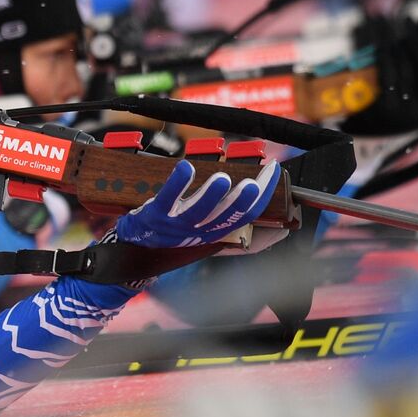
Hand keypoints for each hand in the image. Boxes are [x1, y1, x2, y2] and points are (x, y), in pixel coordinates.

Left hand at [115, 159, 279, 248]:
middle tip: (255, 183)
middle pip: (224, 219)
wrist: (134, 249)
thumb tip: (282, 230)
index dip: (262, 197)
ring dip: (210, 195)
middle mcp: (197, 232)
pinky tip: (186, 168)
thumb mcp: (209, 238)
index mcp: (215, 234)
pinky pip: (166, 199)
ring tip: (221, 178)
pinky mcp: (154, 215)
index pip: (246, 218)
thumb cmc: (176, 237)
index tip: (272, 171)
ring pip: (196, 212)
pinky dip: (176, 184)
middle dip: (241, 202)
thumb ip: (243, 232)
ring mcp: (175, 225)